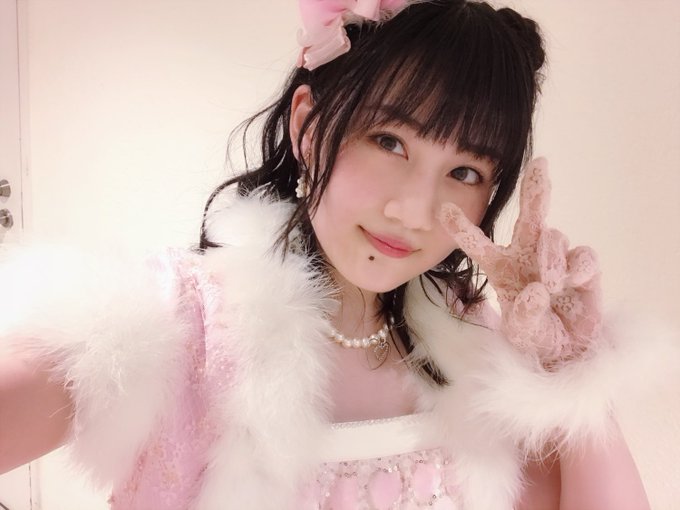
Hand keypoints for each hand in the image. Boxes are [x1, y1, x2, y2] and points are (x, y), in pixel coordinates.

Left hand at [439, 158, 601, 366]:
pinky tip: (572, 281)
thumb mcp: (519, 332)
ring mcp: (557, 259)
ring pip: (554, 237)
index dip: (461, 228)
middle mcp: (528, 256)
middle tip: (539, 163)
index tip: (442, 209)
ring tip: (549, 284)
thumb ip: (523, 314)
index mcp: (501, 267)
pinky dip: (577, 267)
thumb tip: (537, 288)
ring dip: (550, 257)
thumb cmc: (535, 337)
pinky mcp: (584, 269)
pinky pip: (583, 256)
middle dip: (534, 188)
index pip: (478, 243)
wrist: (568, 354)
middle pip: (530, 216)